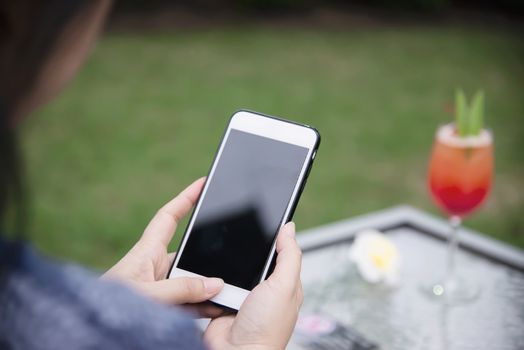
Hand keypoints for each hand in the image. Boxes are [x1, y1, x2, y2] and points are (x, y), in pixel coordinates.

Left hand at [103, 178, 224, 308]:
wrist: (91, 334)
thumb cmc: (106, 308)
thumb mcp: (147, 295)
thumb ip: (181, 290)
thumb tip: (215, 284)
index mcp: (146, 252)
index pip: (169, 217)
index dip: (186, 198)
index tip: (203, 183)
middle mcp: (154, 266)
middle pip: (188, 254)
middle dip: (207, 258)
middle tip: (229, 265)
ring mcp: (158, 287)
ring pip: (190, 282)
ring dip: (207, 289)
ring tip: (225, 296)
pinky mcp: (162, 306)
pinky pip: (188, 301)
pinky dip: (202, 305)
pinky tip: (216, 308)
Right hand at [204, 222, 302, 349]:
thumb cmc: (266, 329)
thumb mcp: (284, 286)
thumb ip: (289, 256)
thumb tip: (289, 228)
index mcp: (284, 283)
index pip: (281, 250)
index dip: (275, 235)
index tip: (265, 216)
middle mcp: (264, 288)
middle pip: (254, 256)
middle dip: (246, 249)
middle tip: (239, 238)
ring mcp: (243, 294)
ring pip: (233, 266)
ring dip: (227, 265)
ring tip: (225, 262)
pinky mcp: (224, 299)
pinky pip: (216, 280)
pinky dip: (213, 278)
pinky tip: (214, 275)